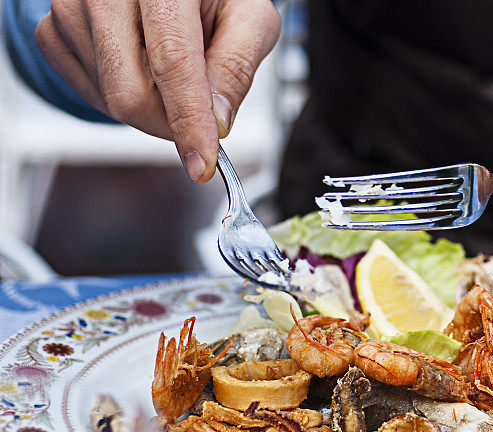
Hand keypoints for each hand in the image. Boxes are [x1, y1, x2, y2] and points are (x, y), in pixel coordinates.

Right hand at [35, 0, 280, 181]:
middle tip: (199, 116)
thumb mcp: (249, 17)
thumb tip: (217, 120)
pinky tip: (140, 68)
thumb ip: (237, 66)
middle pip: (130, 93)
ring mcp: (71, 7)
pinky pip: (86, 91)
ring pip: (109, 99)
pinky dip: (119, 96)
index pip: (173, 62)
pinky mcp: (51, 29)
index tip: (202, 163)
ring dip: (150, 107)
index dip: (188, 121)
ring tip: (171, 69)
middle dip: (170, 124)